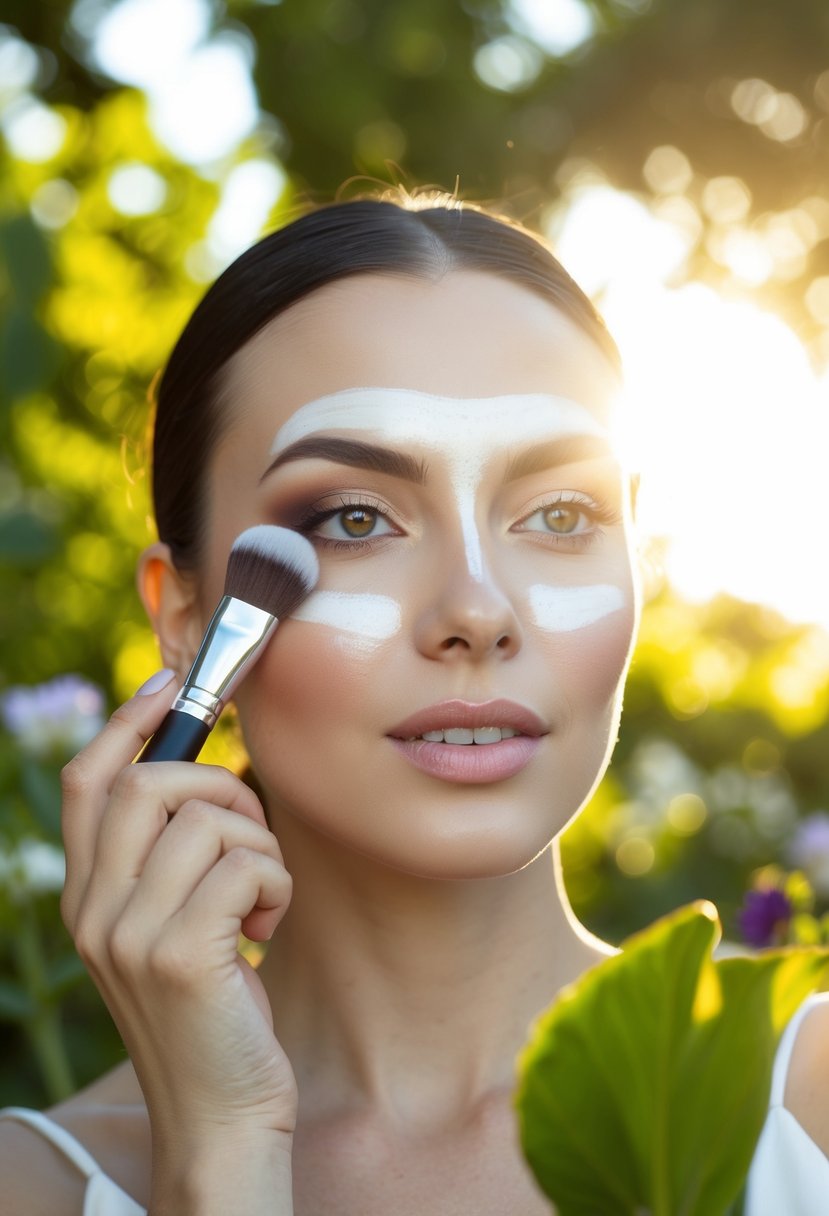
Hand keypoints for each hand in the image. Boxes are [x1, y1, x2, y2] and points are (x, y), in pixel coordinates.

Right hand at [60, 670, 295, 1211]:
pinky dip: (276, 882)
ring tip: (262, 897)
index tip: (171, 684)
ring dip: (260, 844)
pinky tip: (269, 927)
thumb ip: (166, 862)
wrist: (223, 1115)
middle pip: (149, 785)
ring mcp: (130, 934)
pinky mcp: (180, 954)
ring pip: (209, 819)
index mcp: (87, 898)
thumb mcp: (173, 927)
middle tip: (252, 829)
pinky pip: (246, 863)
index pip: (90, 784)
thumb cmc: (214, 1011)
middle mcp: (94, 911)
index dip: (129, 723)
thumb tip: (200, 773)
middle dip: (220, 785)